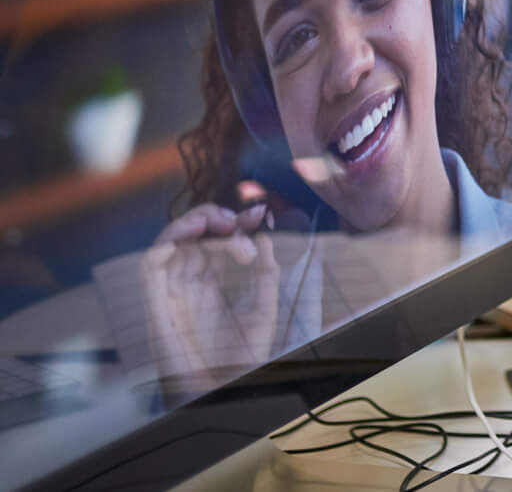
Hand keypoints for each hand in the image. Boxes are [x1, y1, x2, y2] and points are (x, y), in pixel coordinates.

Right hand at [142, 202, 279, 390]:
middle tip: (241, 223)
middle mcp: (189, 282)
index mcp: (212, 283)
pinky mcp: (156, 302)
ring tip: (223, 225)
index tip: (260, 215)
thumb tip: (266, 236)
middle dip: (216, 218)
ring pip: (170, 241)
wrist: (220, 391)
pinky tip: (192, 236)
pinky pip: (149, 266)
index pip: (217, 239)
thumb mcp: (263, 311)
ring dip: (194, 223)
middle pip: (192, 235)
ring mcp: (171, 290)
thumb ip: (265, 275)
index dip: (235, 223)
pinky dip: (165, 243)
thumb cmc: (238, 359)